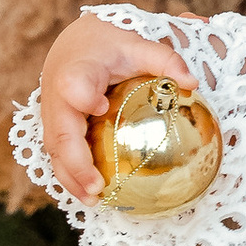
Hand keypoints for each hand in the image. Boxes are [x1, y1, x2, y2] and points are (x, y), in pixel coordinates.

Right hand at [37, 15, 197, 201]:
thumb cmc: (110, 46)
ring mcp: (52, 115)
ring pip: (55, 150)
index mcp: (79, 70)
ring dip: (71, 178)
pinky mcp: (53, 128)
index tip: (99, 104)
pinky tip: (92, 195)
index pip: (75, 82)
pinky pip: (58, 155)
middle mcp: (57, 96)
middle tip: (97, 186)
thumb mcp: (138, 46)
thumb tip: (193, 82)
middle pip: (59, 132)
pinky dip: (72, 176)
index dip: (82, 94)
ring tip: (94, 200)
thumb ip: (165, 60)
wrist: (75, 45)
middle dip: (76, 162)